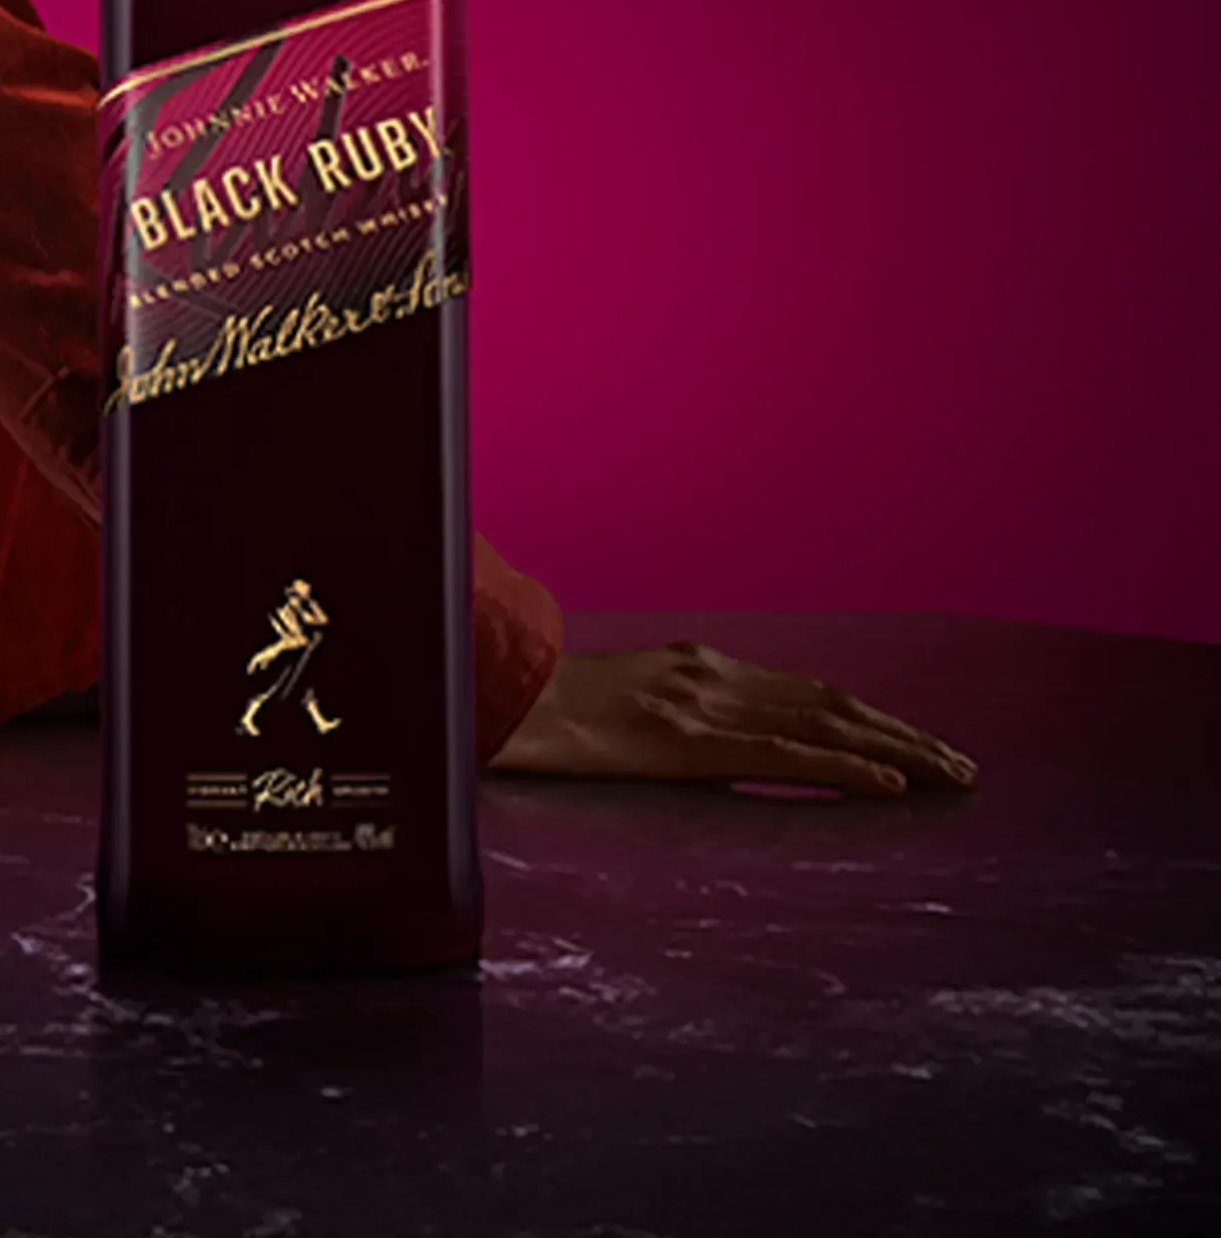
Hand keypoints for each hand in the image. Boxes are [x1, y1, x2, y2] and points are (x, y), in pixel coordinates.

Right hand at [486, 638, 979, 796]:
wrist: (490, 699)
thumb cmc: (541, 709)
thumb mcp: (619, 702)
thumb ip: (670, 712)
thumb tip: (704, 745)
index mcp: (696, 666)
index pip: (805, 691)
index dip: (869, 716)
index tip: (917, 742)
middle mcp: (710, 675)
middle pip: (830, 701)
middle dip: (903, 732)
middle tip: (962, 766)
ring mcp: (699, 704)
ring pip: (822, 724)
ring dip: (897, 749)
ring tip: (950, 776)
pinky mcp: (684, 741)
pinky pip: (780, 757)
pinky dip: (843, 768)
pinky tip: (889, 784)